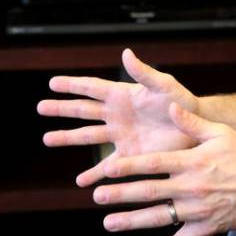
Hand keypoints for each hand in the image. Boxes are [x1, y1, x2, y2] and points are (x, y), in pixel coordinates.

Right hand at [37, 48, 199, 186]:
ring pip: (87, 136)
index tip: (52, 83)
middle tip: (40, 107)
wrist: (195, 128)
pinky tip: (82, 183)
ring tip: (47, 139)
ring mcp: (120, 136)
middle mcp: (117, 115)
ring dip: (67, 138)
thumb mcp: (163, 85)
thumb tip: (125, 53)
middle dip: (61, 109)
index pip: (92, 88)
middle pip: (83, 111)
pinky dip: (94, 175)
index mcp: (123, 95)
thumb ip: (144, 72)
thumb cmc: (181, 102)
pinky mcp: (129, 156)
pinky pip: (106, 167)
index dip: (72, 85)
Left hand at [94, 102, 235, 235]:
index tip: (106, 168)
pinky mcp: (207, 228)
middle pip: (150, 192)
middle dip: (121, 194)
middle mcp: (191, 187)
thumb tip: (170, 106)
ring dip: (132, 221)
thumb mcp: (220, 133)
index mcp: (192, 161)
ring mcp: (198, 210)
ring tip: (109, 223)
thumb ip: (192, 122)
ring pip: (160, 217)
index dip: (129, 166)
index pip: (154, 163)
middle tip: (98, 196)